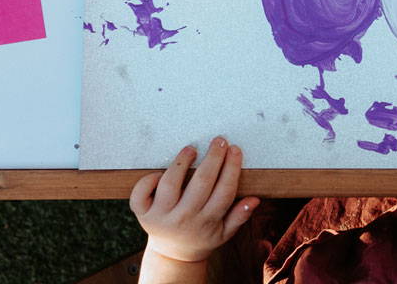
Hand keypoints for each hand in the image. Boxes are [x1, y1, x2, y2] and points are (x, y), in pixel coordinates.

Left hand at [131, 138, 258, 265]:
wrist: (173, 255)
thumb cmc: (201, 237)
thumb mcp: (224, 232)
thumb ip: (239, 216)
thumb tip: (254, 200)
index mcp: (207, 222)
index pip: (224, 190)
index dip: (231, 167)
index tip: (235, 150)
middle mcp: (184, 218)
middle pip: (201, 182)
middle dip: (213, 157)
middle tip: (219, 141)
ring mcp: (161, 216)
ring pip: (170, 183)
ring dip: (182, 162)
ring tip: (191, 149)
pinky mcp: (143, 213)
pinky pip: (141, 193)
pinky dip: (149, 179)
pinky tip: (161, 170)